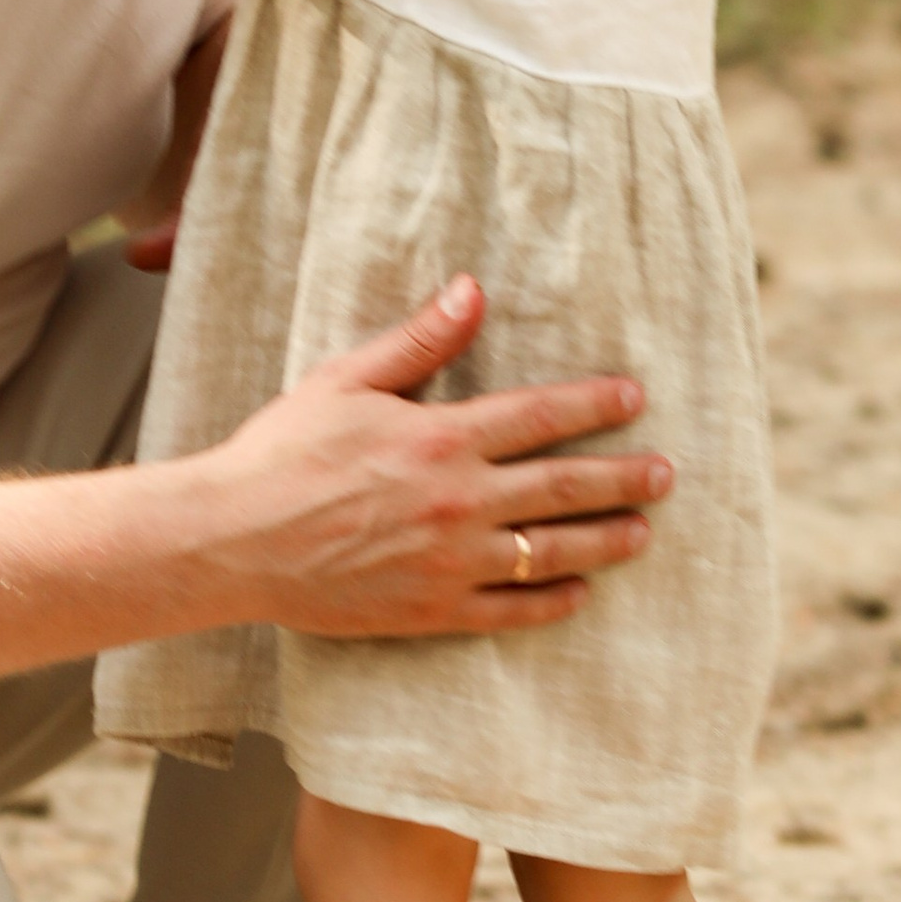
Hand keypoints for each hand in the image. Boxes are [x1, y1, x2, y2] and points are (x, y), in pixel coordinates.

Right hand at [189, 276, 668, 638]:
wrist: (233, 540)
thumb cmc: (281, 453)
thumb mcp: (346, 379)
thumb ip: (418, 341)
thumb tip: (472, 290)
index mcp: (440, 437)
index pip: (541, 415)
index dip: (595, 404)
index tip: (635, 397)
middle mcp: (459, 500)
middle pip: (564, 486)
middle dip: (624, 477)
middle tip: (667, 473)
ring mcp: (450, 561)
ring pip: (550, 551)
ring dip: (605, 540)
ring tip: (644, 532)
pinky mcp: (431, 610)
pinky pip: (510, 610)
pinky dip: (551, 601)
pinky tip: (580, 593)